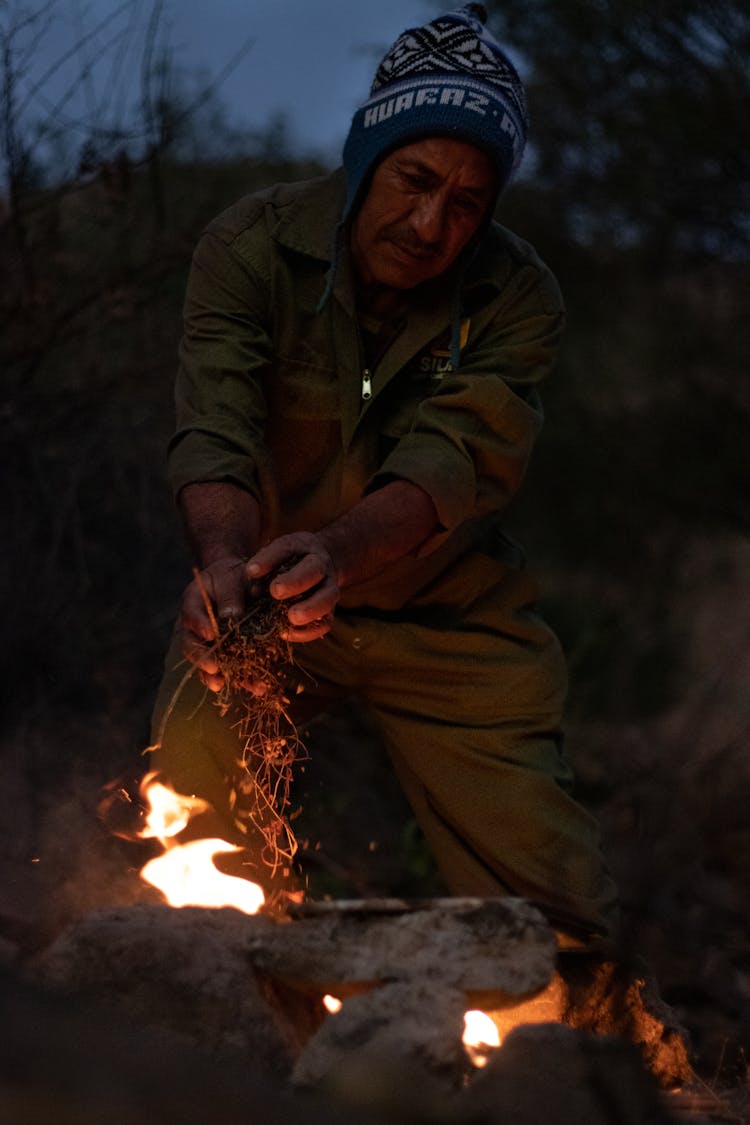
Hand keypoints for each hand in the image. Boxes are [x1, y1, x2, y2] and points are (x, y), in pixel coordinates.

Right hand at [180, 556, 248, 690]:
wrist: (241, 580)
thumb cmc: (233, 574)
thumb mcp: (232, 576)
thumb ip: (231, 595)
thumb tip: (232, 618)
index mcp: (193, 603)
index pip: (192, 616)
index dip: (200, 626)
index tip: (210, 634)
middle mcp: (196, 627)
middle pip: (193, 646)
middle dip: (203, 659)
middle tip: (213, 669)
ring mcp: (210, 644)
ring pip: (210, 663)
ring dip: (221, 677)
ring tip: (228, 687)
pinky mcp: (229, 653)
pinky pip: (233, 669)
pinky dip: (244, 679)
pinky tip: (258, 688)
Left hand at [247, 532, 339, 642]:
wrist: (323, 566)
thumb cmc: (293, 559)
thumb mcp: (278, 552)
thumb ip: (265, 561)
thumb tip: (252, 573)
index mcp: (305, 547)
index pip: (286, 548)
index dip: (269, 559)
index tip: (251, 571)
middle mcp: (321, 567)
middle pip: (313, 571)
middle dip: (295, 582)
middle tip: (276, 591)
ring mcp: (329, 589)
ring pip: (326, 599)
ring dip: (310, 610)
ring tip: (292, 618)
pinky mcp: (329, 611)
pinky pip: (325, 623)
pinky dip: (308, 631)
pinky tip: (287, 633)